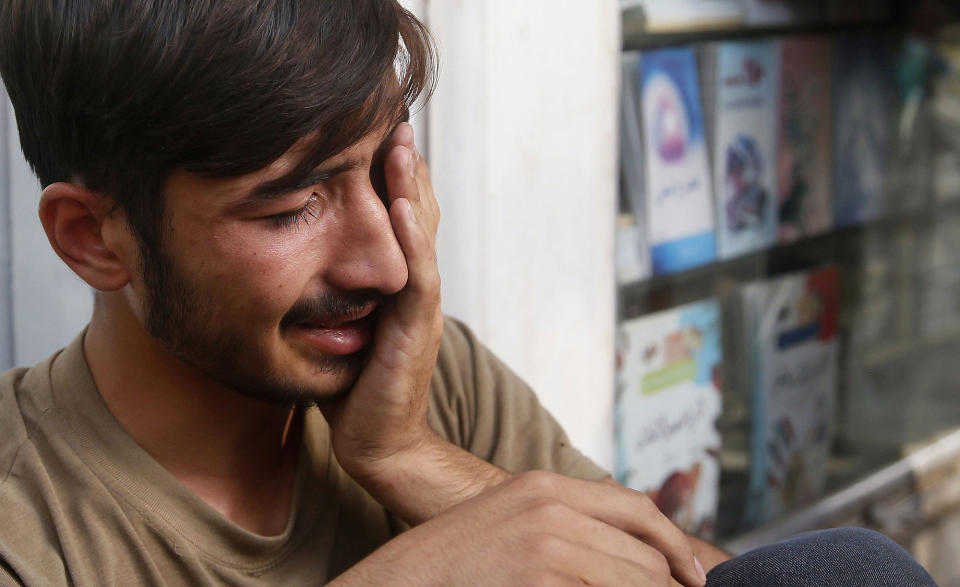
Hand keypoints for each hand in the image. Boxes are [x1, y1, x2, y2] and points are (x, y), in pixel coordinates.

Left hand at [319, 122, 443, 480]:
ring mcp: (420, 305)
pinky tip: (398, 202)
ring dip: (412, 186)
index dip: (391, 177)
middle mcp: (414, 285)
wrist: (376, 443)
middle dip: (406, 166)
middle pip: (415, 213)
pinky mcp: (416, 328)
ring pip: (421, 234)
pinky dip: (410, 236)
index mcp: (396, 282)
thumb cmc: (349, 388)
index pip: (398, 219)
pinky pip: (418, 273)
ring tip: (403, 142)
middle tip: (396, 118)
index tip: (374, 134)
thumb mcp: (332, 327)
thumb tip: (282, 258)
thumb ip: (322, 291)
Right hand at [330, 471, 708, 586]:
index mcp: (544, 486)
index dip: (677, 547)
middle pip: (645, 555)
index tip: (696, 581)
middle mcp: (551, 506)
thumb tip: (627, 558)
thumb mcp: (509, 524)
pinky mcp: (542, 580)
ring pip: (637, 584)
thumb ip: (564, 525)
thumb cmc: (450, 568)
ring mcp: (547, 544)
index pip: (638, 509)